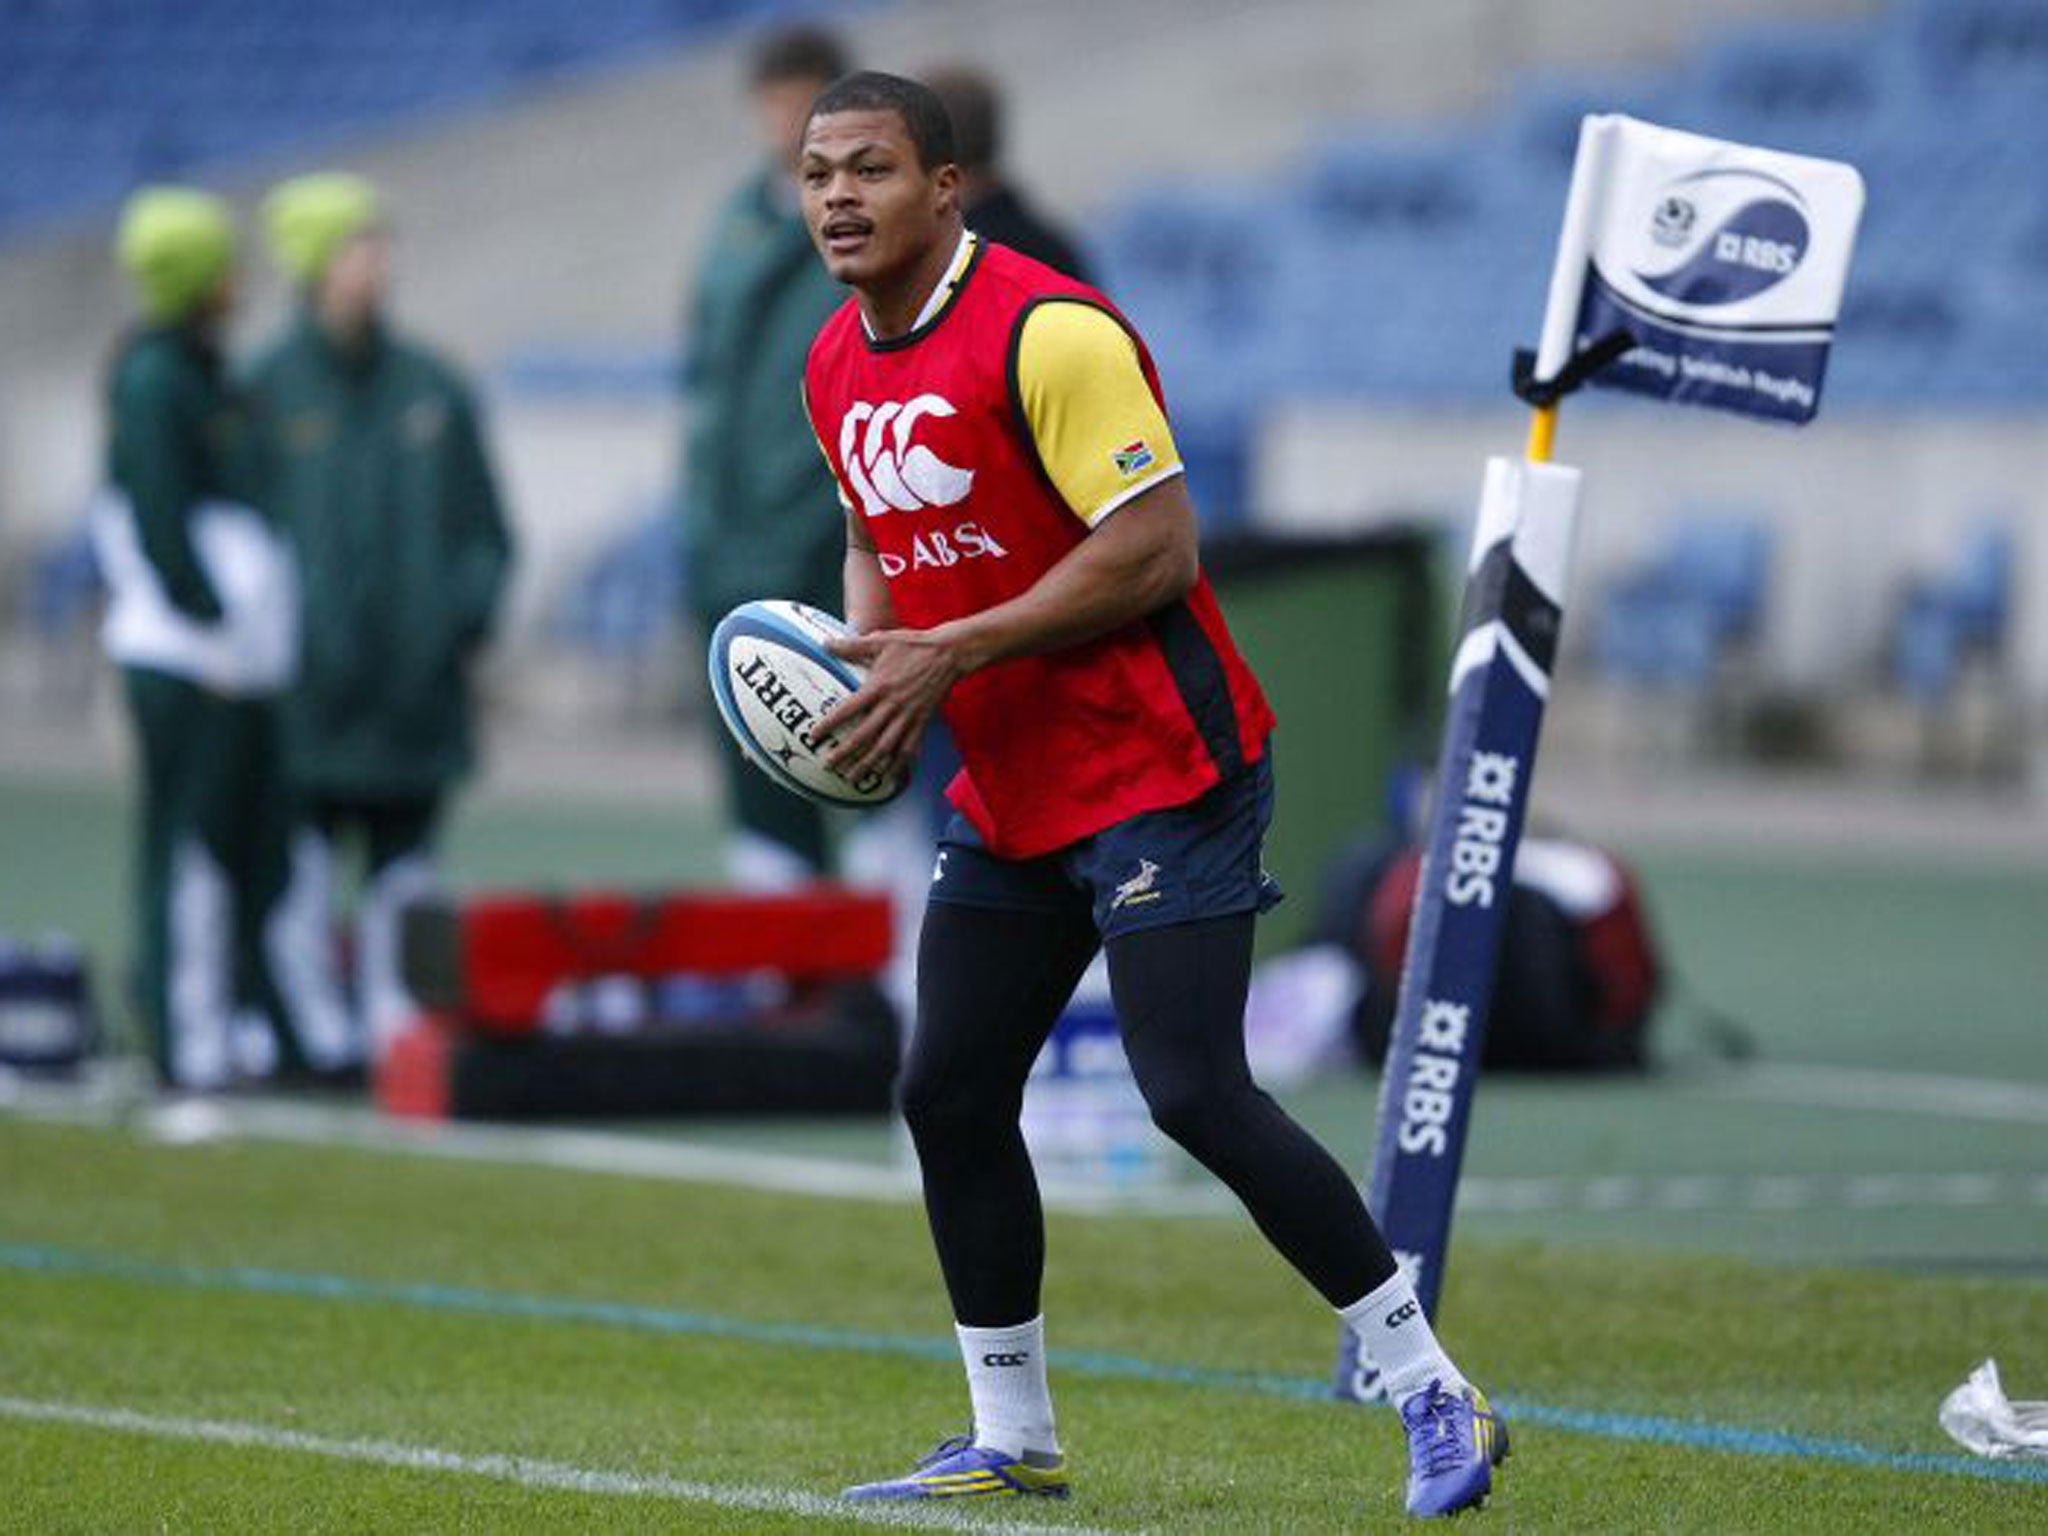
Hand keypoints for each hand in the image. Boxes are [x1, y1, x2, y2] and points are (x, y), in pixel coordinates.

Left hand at [818, 626, 968, 787]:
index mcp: (878, 686)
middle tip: (829, 766)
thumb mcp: (881, 641)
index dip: (830, 723)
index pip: (848, 709)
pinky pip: (909, 748)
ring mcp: (908, 716)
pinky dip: (898, 764)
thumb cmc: (914, 645)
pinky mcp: (922, 721)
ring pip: (885, 747)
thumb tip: (825, 644)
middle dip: (845, 753)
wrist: (949, 653)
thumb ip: (852, 645)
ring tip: (852, 777)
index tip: (814, 735)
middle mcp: (892, 705)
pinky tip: (887, 775)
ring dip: (868, 764)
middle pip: (864, 735)